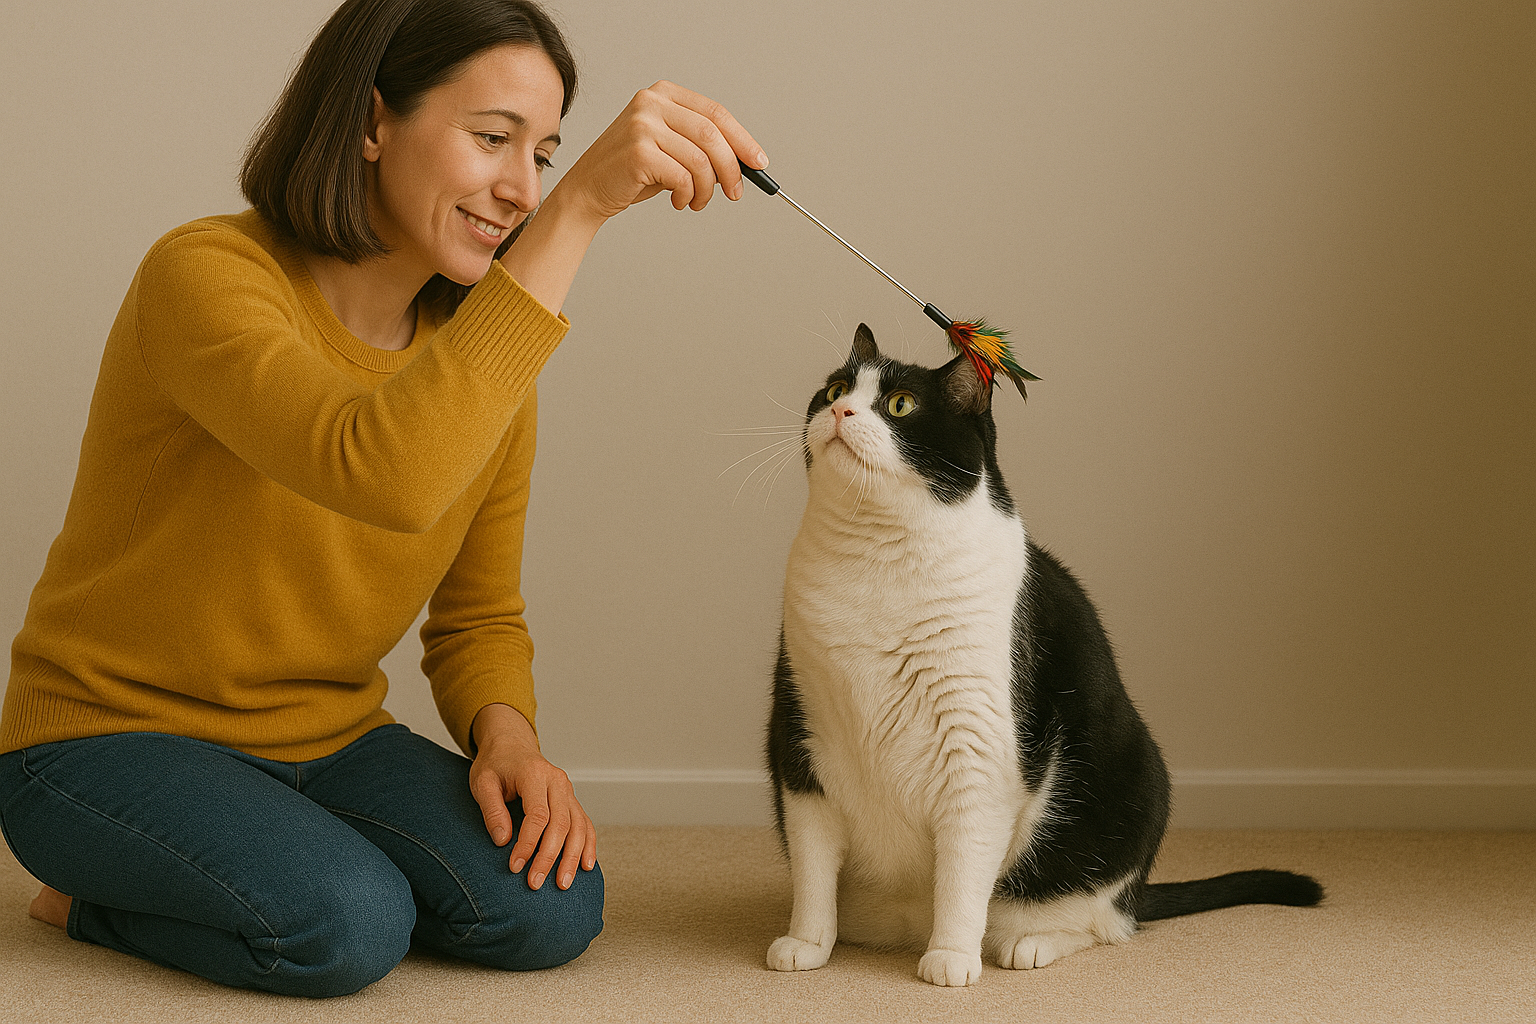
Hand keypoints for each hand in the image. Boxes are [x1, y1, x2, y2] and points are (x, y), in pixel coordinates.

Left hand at [468, 703, 596, 890]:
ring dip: (572, 857)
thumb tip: (503, 840)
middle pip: (561, 824)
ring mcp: (568, 790)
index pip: (538, 815)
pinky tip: (586, 865)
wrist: (511, 745)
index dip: (528, 843)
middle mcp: (557, 781)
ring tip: (563, 884)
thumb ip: (492, 810)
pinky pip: (585, 823)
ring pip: (578, 826)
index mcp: (535, 774)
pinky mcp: (571, 799)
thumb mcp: (482, 782)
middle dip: (550, 857)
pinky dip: (588, 844)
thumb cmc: (495, 765)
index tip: (515, 866)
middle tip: (536, 883)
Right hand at [551, 80, 767, 220]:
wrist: (588, 189)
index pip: (715, 113)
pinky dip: (688, 195)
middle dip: (731, 169)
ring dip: (707, 189)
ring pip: (700, 160)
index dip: (742, 139)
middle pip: (712, 135)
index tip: (758, 162)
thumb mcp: (670, 149)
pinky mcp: (638, 152)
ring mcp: (643, 125)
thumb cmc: (632, 172)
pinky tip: (679, 201)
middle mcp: (651, 103)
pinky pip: (683, 177)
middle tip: (735, 192)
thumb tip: (746, 161)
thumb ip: (701, 146)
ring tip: (698, 201)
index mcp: (663, 95)